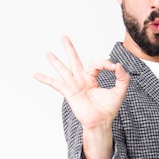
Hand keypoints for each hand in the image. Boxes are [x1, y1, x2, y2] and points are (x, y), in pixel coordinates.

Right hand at [33, 35, 129, 158]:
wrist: (101, 122)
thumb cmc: (109, 109)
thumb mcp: (120, 91)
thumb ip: (122, 77)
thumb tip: (119, 65)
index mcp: (92, 78)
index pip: (96, 64)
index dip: (105, 63)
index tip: (113, 68)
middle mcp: (82, 80)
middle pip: (74, 60)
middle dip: (69, 48)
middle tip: (64, 36)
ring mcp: (74, 86)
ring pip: (64, 70)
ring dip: (55, 61)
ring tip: (48, 53)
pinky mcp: (70, 93)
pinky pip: (56, 84)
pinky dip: (45, 79)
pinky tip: (36, 74)